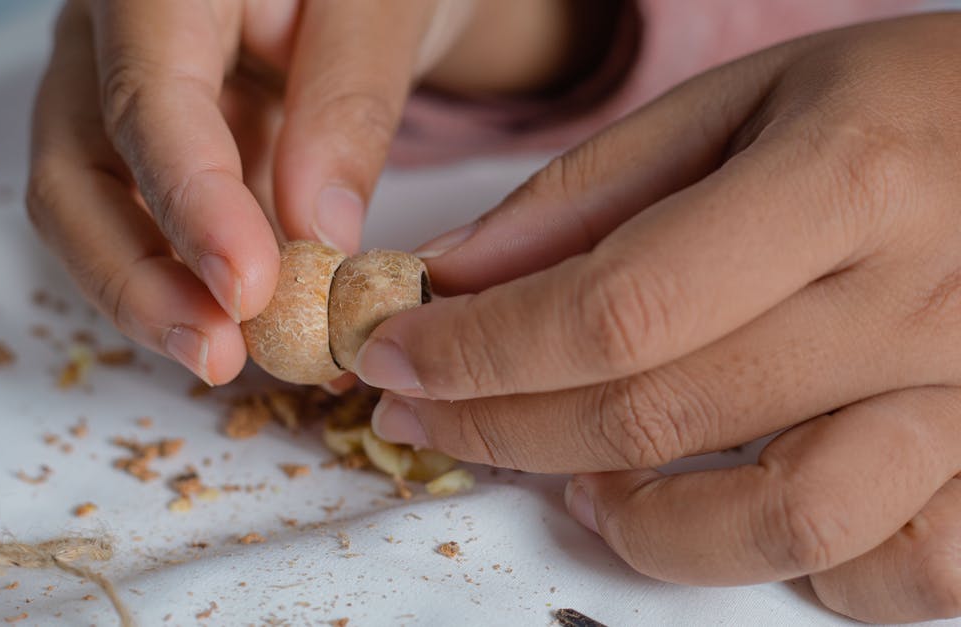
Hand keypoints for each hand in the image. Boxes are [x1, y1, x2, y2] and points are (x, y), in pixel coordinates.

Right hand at [24, 0, 599, 383]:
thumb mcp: (386, 6)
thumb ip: (351, 100)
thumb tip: (319, 231)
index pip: (145, 96)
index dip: (188, 201)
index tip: (247, 285)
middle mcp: (107, 40)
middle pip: (72, 173)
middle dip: (136, 278)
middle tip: (220, 353)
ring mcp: (111, 97)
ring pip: (89, 214)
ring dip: (153, 296)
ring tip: (232, 354)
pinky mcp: (142, 152)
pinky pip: (137, 227)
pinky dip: (183, 283)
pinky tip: (238, 325)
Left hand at [355, 13, 960, 621]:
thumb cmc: (908, 103)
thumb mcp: (747, 102)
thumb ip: (594, 192)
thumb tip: (459, 279)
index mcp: (846, 183)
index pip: (615, 308)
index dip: (482, 350)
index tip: (395, 356)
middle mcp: (918, 303)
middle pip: (661, 414)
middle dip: (503, 427)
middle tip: (426, 411)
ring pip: (789, 523)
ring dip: (646, 525)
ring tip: (580, 487)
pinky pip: (903, 569)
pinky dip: (800, 566)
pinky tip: (733, 513)